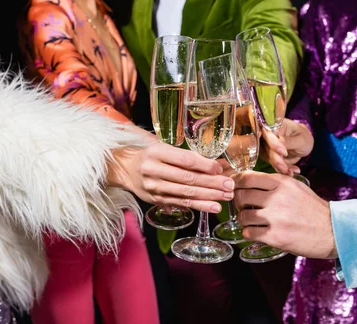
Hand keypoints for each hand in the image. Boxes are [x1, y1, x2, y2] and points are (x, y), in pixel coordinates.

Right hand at [109, 143, 234, 212]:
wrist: (126, 169)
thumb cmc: (151, 156)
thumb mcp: (165, 149)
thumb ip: (189, 157)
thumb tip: (219, 163)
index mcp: (156, 152)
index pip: (185, 160)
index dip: (205, 165)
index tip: (220, 168)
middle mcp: (154, 170)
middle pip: (188, 179)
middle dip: (212, 183)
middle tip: (230, 185)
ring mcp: (154, 187)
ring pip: (186, 193)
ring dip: (209, 196)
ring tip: (226, 196)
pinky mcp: (157, 200)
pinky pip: (182, 204)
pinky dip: (200, 206)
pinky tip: (214, 206)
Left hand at [233, 171, 336, 258]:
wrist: (334, 231)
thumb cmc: (313, 209)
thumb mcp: (296, 187)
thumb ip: (275, 183)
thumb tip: (250, 180)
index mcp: (281, 183)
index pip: (247, 177)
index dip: (236, 183)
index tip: (233, 187)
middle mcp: (277, 197)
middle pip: (241, 196)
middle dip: (238, 202)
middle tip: (243, 207)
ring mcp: (276, 218)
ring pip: (243, 216)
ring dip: (243, 220)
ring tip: (251, 222)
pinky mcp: (276, 237)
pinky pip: (249, 233)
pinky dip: (248, 233)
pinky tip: (256, 232)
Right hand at [259, 118, 312, 174]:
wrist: (303, 145)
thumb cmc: (303, 137)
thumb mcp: (301, 138)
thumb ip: (290, 141)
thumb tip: (280, 142)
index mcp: (275, 125)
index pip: (268, 132)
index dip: (272, 142)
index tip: (283, 152)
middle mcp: (267, 134)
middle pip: (267, 147)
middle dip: (277, 159)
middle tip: (286, 168)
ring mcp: (266, 145)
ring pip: (268, 158)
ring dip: (279, 167)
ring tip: (291, 172)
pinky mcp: (268, 155)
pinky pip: (272, 163)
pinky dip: (281, 169)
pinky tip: (291, 172)